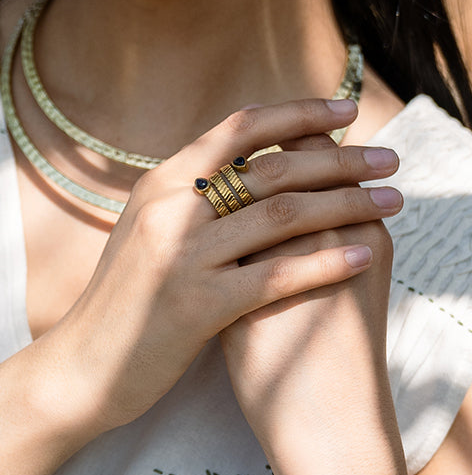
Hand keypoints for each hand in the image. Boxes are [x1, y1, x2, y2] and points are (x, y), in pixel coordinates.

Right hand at [41, 99, 401, 438]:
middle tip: (390, 160)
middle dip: (340, 159)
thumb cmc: (125, 298)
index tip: (345, 110)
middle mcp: (170, 208)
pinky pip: (275, 276)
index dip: (298, 112)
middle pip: (271, 167)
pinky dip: (324, 262)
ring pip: (281, 215)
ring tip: (391, 202)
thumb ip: (191, 195)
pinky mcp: (196, 306)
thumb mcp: (149, 228)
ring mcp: (182, 255)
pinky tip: (363, 254)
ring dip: (346, 204)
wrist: (82, 364)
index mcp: (161, 182)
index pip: (239, 127)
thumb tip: (249, 162)